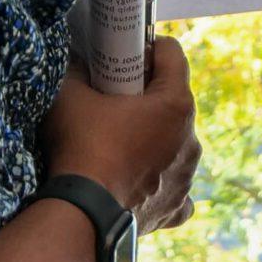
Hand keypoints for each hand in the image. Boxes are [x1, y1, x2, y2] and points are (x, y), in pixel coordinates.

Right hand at [42, 39, 200, 233]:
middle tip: (114, 100)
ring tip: (119, 145)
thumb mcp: (70, 96)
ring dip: (154, 140)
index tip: (125, 55)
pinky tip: (141, 182)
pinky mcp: (175, 207)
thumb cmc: (82, 148)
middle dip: (147, 96)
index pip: (172, 55)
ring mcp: (187, 176)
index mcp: (176, 104)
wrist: (82, 214)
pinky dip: (161, 183)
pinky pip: (175, 188)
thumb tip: (76, 63)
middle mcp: (191, 138)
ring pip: (175, 145)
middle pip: (173, 100)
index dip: (148, 47)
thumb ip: (76, 72)